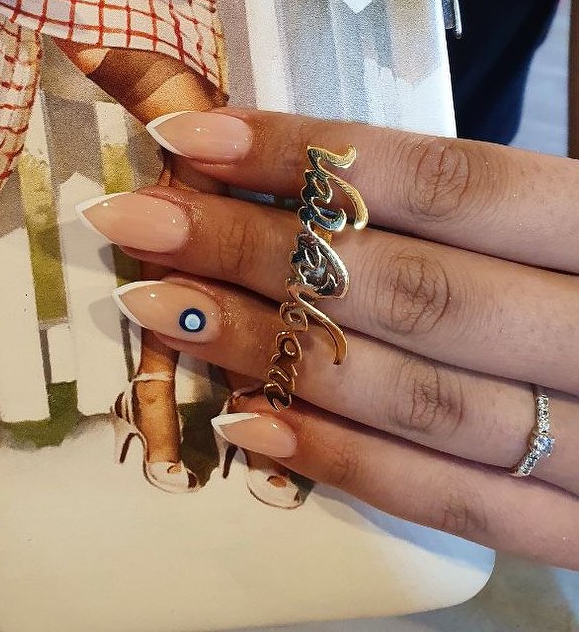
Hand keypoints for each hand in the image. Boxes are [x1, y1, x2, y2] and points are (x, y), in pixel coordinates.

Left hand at [80, 109, 578, 568]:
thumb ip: (500, 189)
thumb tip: (339, 154)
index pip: (448, 181)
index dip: (311, 157)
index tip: (195, 133)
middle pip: (409, 283)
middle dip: (256, 250)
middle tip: (136, 219)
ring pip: (416, 392)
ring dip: (270, 349)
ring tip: (155, 307)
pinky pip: (458, 503)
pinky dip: (350, 461)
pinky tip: (250, 423)